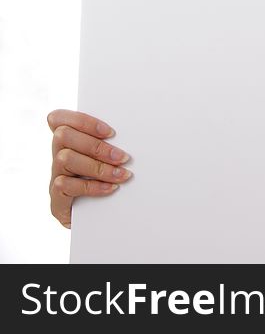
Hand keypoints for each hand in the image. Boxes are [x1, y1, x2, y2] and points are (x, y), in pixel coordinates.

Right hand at [47, 109, 132, 227]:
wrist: (103, 219)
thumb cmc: (111, 179)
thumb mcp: (112, 158)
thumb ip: (113, 143)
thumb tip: (137, 130)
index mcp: (69, 141)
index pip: (57, 118)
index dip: (82, 121)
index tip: (111, 132)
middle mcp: (57, 155)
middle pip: (63, 136)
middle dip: (96, 146)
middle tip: (123, 157)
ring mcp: (55, 176)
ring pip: (65, 159)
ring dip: (98, 166)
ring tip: (122, 175)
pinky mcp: (56, 199)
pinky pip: (65, 185)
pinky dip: (92, 186)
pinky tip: (111, 189)